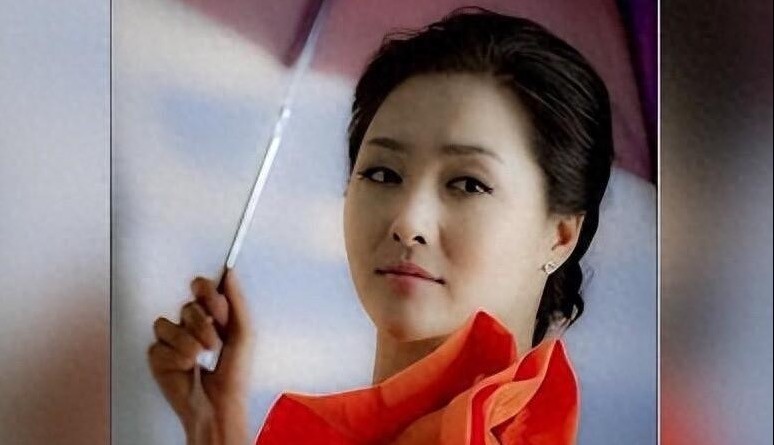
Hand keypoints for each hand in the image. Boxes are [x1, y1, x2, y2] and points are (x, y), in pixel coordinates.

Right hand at [148, 270, 254, 443]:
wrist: (220, 404)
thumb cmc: (235, 372)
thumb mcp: (244, 332)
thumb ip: (236, 301)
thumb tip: (230, 273)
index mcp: (212, 316)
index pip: (201, 288)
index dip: (206, 291)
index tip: (216, 305)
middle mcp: (191, 325)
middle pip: (187, 306)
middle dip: (204, 324)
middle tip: (215, 343)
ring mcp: (173, 340)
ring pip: (168, 323)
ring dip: (190, 342)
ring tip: (202, 357)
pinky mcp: (158, 356)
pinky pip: (159, 345)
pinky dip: (176, 356)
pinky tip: (187, 367)